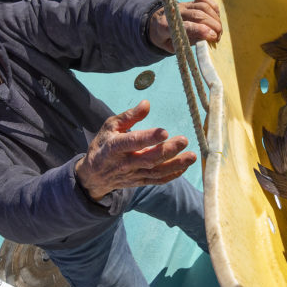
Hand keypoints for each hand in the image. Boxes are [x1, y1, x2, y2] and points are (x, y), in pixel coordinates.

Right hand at [75, 100, 196, 200]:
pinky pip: (157, 180)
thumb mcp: (110, 126)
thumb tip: (147, 104)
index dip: (149, 138)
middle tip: (184, 140)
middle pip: (148, 159)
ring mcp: (133, 174)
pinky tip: (184, 167)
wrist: (94, 175)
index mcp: (115, 147)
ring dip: (175, 165)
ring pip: (156, 172)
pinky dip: (172, 175)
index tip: (165, 132)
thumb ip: (129, 116)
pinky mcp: (139, 182)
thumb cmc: (103, 145)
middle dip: (167, 151)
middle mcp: (124, 163)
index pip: (133, 142)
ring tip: (192, 156)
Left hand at [148, 0, 222, 53]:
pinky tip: (217, 18)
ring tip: (219, 31)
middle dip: (212, 25)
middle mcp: (174, 12)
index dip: (201, 30)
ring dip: (215, 18)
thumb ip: (185, 44)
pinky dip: (213, 7)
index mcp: (165, 26)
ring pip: (202, 6)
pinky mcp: (189, 1)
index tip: (213, 36)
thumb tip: (204, 40)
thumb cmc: (166, 39)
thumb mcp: (171, 47)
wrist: (156, 24)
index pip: (185, 26)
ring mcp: (182, 5)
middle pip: (197, 15)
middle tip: (218, 37)